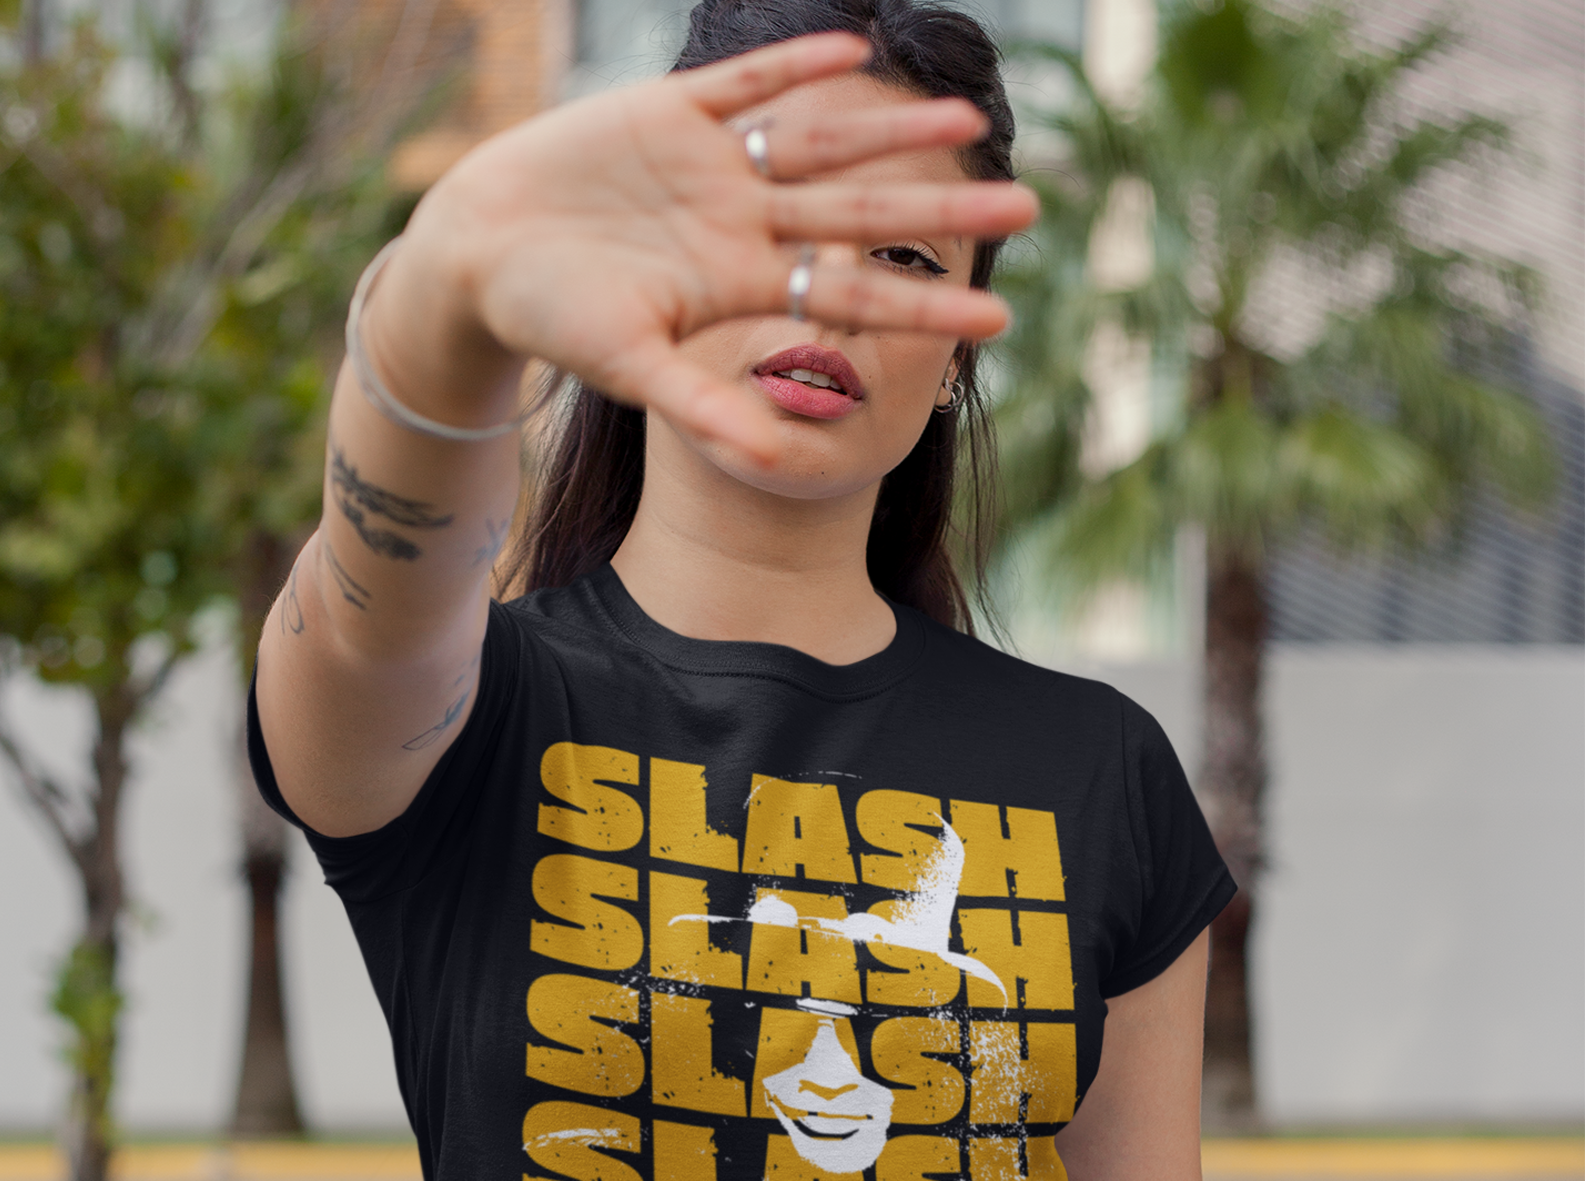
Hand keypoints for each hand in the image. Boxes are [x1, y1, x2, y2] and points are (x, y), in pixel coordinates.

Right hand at [396, 32, 1036, 463]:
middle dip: (940, 207)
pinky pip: (746, 83)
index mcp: (742, 286)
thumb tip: (776, 463)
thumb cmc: (552, 321)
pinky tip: (854, 49)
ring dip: (891, 130)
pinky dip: (793, 65)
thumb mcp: (631, 368)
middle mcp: (741, 226)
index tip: (1000, 318)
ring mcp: (712, 168)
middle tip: (1031, 206)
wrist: (479, 255)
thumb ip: (704, 406)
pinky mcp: (668, 113)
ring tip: (969, 121)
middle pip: (861, 212)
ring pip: (820, 143)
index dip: (925, 303)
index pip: (853, 295)